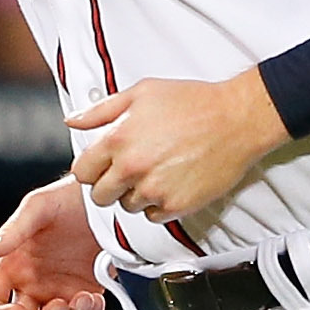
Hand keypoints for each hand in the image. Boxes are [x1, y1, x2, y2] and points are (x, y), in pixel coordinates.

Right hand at [0, 176, 106, 309]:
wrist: (105, 201)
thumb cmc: (68, 198)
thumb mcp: (38, 207)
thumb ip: (13, 231)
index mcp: (12, 267)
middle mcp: (33, 286)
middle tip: (60, 306)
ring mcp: (60, 294)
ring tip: (85, 298)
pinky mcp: (86, 298)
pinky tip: (95, 300)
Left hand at [67, 70, 287, 221]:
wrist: (236, 119)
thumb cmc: (193, 103)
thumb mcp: (142, 93)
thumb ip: (102, 110)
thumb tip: (73, 120)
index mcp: (118, 139)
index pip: (81, 172)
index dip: (91, 169)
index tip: (102, 166)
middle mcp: (132, 168)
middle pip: (100, 196)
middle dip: (109, 185)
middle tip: (129, 171)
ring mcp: (154, 189)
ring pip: (126, 207)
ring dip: (135, 194)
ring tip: (156, 172)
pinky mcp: (176, 205)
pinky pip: (153, 216)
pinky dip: (158, 204)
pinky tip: (171, 183)